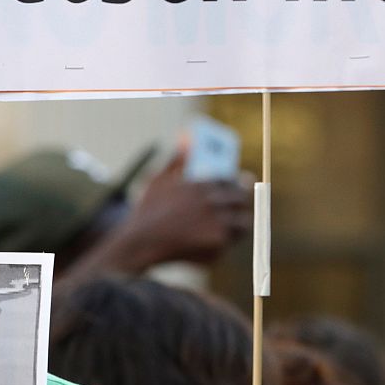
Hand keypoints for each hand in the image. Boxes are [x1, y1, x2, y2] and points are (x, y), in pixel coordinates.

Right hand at [93, 149, 251, 272]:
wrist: (141, 243)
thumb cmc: (147, 211)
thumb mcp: (159, 180)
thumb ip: (176, 160)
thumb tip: (186, 138)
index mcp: (202, 183)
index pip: (230, 180)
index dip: (234, 185)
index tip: (236, 188)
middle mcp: (213, 201)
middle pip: (241, 199)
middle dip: (240, 203)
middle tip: (237, 209)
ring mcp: (218, 222)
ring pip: (243, 223)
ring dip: (239, 225)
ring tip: (232, 229)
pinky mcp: (218, 243)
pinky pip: (231, 243)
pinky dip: (225, 244)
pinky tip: (212, 246)